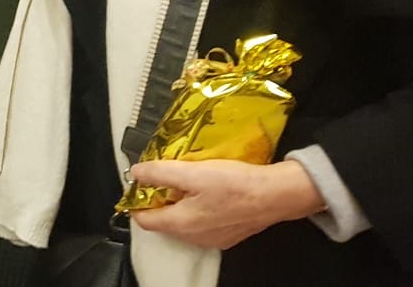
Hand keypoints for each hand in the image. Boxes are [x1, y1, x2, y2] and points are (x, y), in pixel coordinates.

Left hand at [127, 159, 325, 250]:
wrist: (276, 195)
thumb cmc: (236, 185)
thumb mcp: (192, 172)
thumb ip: (160, 173)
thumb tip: (138, 173)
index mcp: (181, 224)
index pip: (144, 220)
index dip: (136, 202)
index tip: (138, 185)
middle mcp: (194, 237)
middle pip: (164, 221)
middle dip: (159, 201)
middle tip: (163, 178)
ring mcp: (213, 239)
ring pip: (183, 223)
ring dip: (179, 204)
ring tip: (186, 181)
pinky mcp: (228, 235)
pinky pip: (202, 224)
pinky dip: (197, 209)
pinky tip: (207, 192)